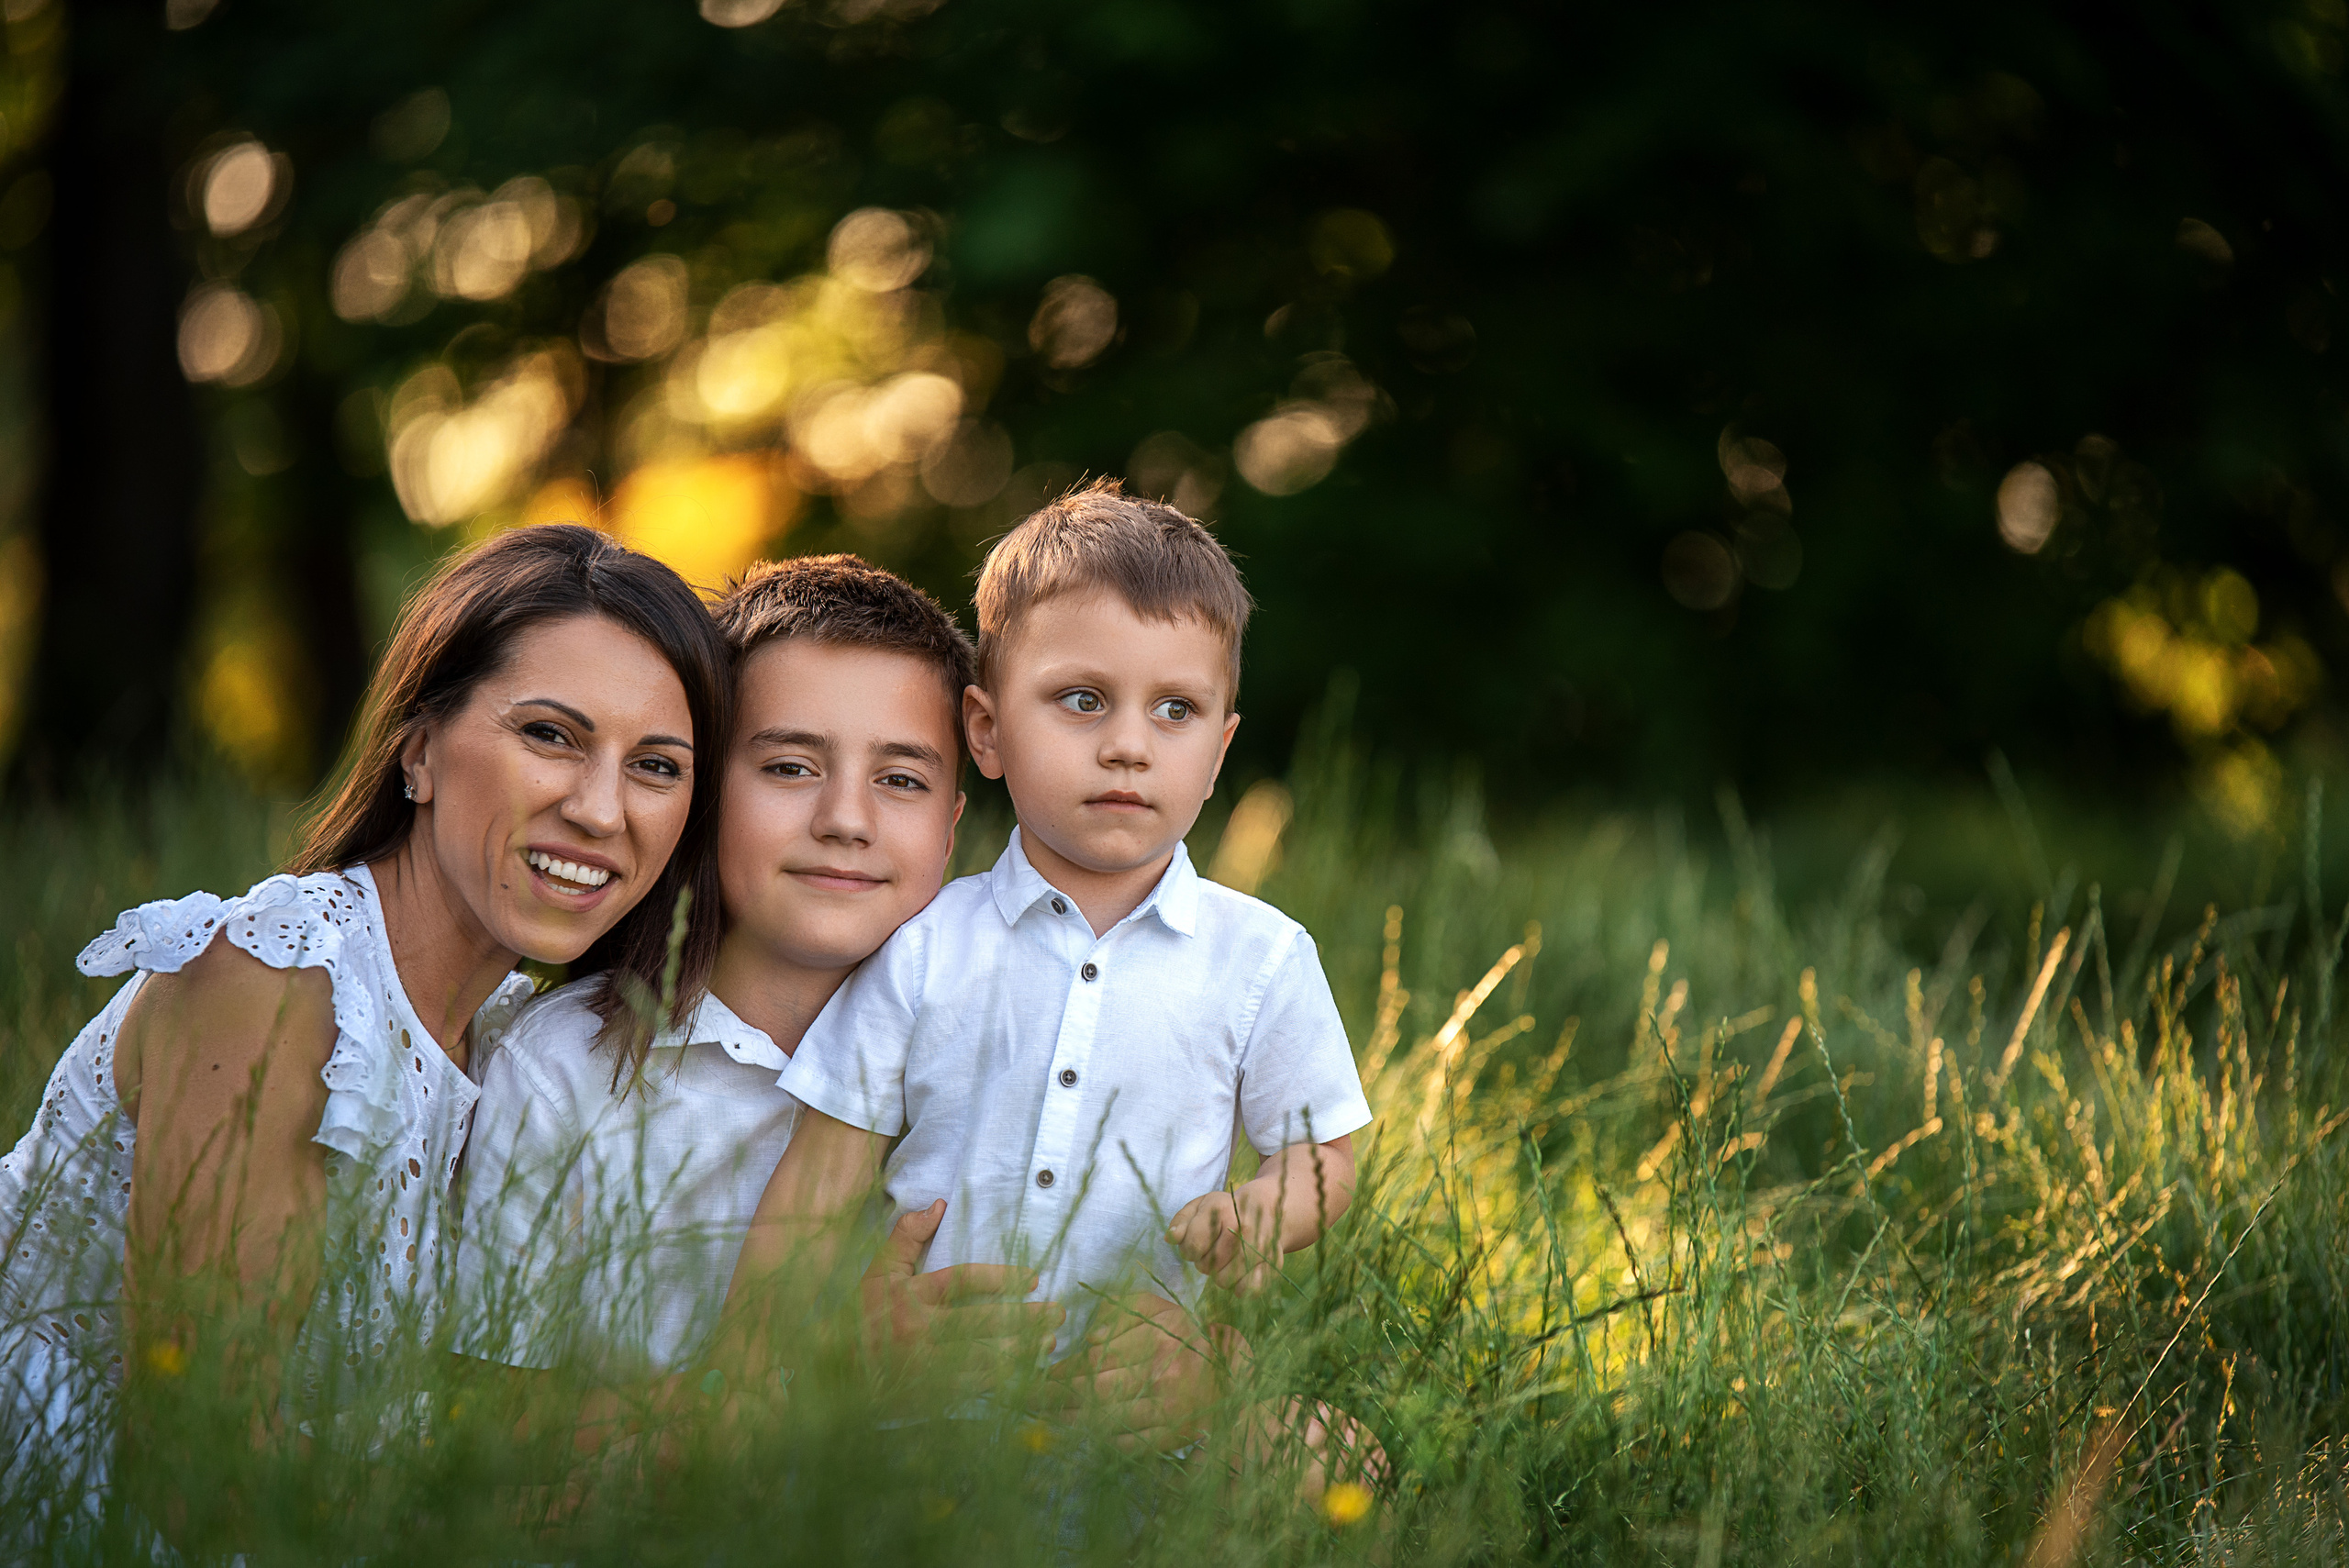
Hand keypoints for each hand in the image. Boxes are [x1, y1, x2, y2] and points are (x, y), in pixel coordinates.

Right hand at [859, 1200, 1062, 1389]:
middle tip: (1057, 1312)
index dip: (1000, 1277)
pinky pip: (972, 1388)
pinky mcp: (927, 1395)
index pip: (961, 1281)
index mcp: (911, 1297)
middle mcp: (920, 1331)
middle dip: (1024, 1318)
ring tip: (1049, 1342)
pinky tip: (1025, 1373)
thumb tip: (939, 1204)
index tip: (1033, 1277)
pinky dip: (1002, 1382)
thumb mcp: (878, 1271)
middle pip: (981, 1323)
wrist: (835, 1371)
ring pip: (982, 1359)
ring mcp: (924, 1367)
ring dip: (1020, 1351)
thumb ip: (907, 1236)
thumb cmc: (862, 1316)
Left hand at [1040, 1293, 1238, 1452]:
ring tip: (1044, 1418)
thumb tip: (1087, 1340)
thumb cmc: (1184, 1338)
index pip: (1096, 1356)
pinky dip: (1097, 1441)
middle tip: (1028, 1401)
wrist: (1231, 1378)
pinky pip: (1124, 1443)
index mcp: (1157, 1337)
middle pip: (1095, 1390)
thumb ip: (1119, 1313)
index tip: (1039, 1375)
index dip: (1062, 1369)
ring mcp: (1167, 1411)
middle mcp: (1163, 1374)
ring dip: (1069, 1421)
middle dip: (1055, 1397)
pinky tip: (1077, 1435)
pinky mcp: (1170, 1438)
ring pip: (1106, 1418)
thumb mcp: (1157, 1310)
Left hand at [1167, 1187, 1280, 1293]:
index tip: (1195, 1246)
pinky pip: (1249, 1289)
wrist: (1265, 1208)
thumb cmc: (1225, 1210)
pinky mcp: (1273, 1263)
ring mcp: (1260, 1246)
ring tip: (1226, 1260)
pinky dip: (1241, 1286)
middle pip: (1208, 1266)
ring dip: (1220, 1275)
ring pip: (1225, 1281)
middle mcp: (1242, 1228)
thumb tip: (1170, 1238)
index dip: (1189, 1251)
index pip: (1193, 1246)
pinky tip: (1241, 1273)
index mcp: (1221, 1210)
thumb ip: (1182, 1221)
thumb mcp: (1199, 1207)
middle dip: (1205, 1262)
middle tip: (1213, 1251)